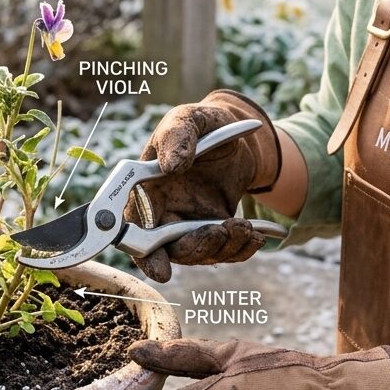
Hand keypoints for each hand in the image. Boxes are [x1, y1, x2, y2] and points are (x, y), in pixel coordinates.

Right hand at [129, 91, 280, 281]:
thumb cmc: (202, 123)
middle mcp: (162, 212)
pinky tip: (255, 235)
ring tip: (244, 227)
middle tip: (223, 230)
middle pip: (168, 249)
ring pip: (198, 254)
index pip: (134, 228)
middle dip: (197, 247)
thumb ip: (178, 136)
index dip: (144, 254)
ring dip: (223, 248)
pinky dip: (239, 250)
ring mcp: (186, 224)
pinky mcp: (210, 230)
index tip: (162, 270)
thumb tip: (170, 165)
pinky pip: (221, 252)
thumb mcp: (189, 119)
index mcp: (145, 189)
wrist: (235, 133)